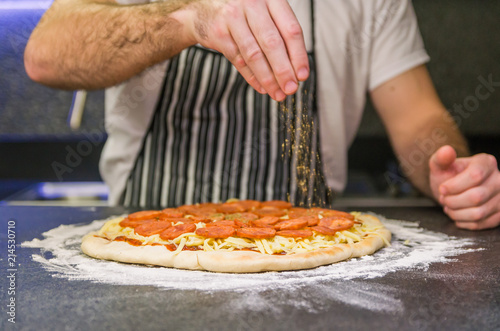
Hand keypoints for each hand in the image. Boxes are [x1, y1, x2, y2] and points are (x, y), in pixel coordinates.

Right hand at [179, 0, 308, 100]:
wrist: (205, 10)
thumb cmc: (244, 16)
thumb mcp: (265, 16)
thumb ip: (281, 36)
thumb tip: (297, 71)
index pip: (291, 30)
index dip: (299, 55)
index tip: (303, 75)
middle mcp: (252, 4)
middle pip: (273, 43)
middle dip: (284, 70)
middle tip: (291, 89)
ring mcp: (233, 17)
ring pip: (254, 54)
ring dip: (268, 78)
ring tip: (277, 93)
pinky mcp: (219, 32)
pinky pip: (238, 60)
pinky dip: (252, 77)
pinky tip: (262, 87)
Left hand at [429, 145, 499, 229]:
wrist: (453, 190)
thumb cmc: (448, 176)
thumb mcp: (440, 166)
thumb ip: (441, 158)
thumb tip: (447, 151)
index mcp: (486, 163)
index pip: (475, 176)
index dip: (454, 186)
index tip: (442, 189)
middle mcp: (499, 179)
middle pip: (476, 197)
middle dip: (453, 201)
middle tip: (444, 199)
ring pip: (479, 213)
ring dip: (456, 213)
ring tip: (449, 206)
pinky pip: (481, 224)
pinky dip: (463, 222)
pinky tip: (456, 214)